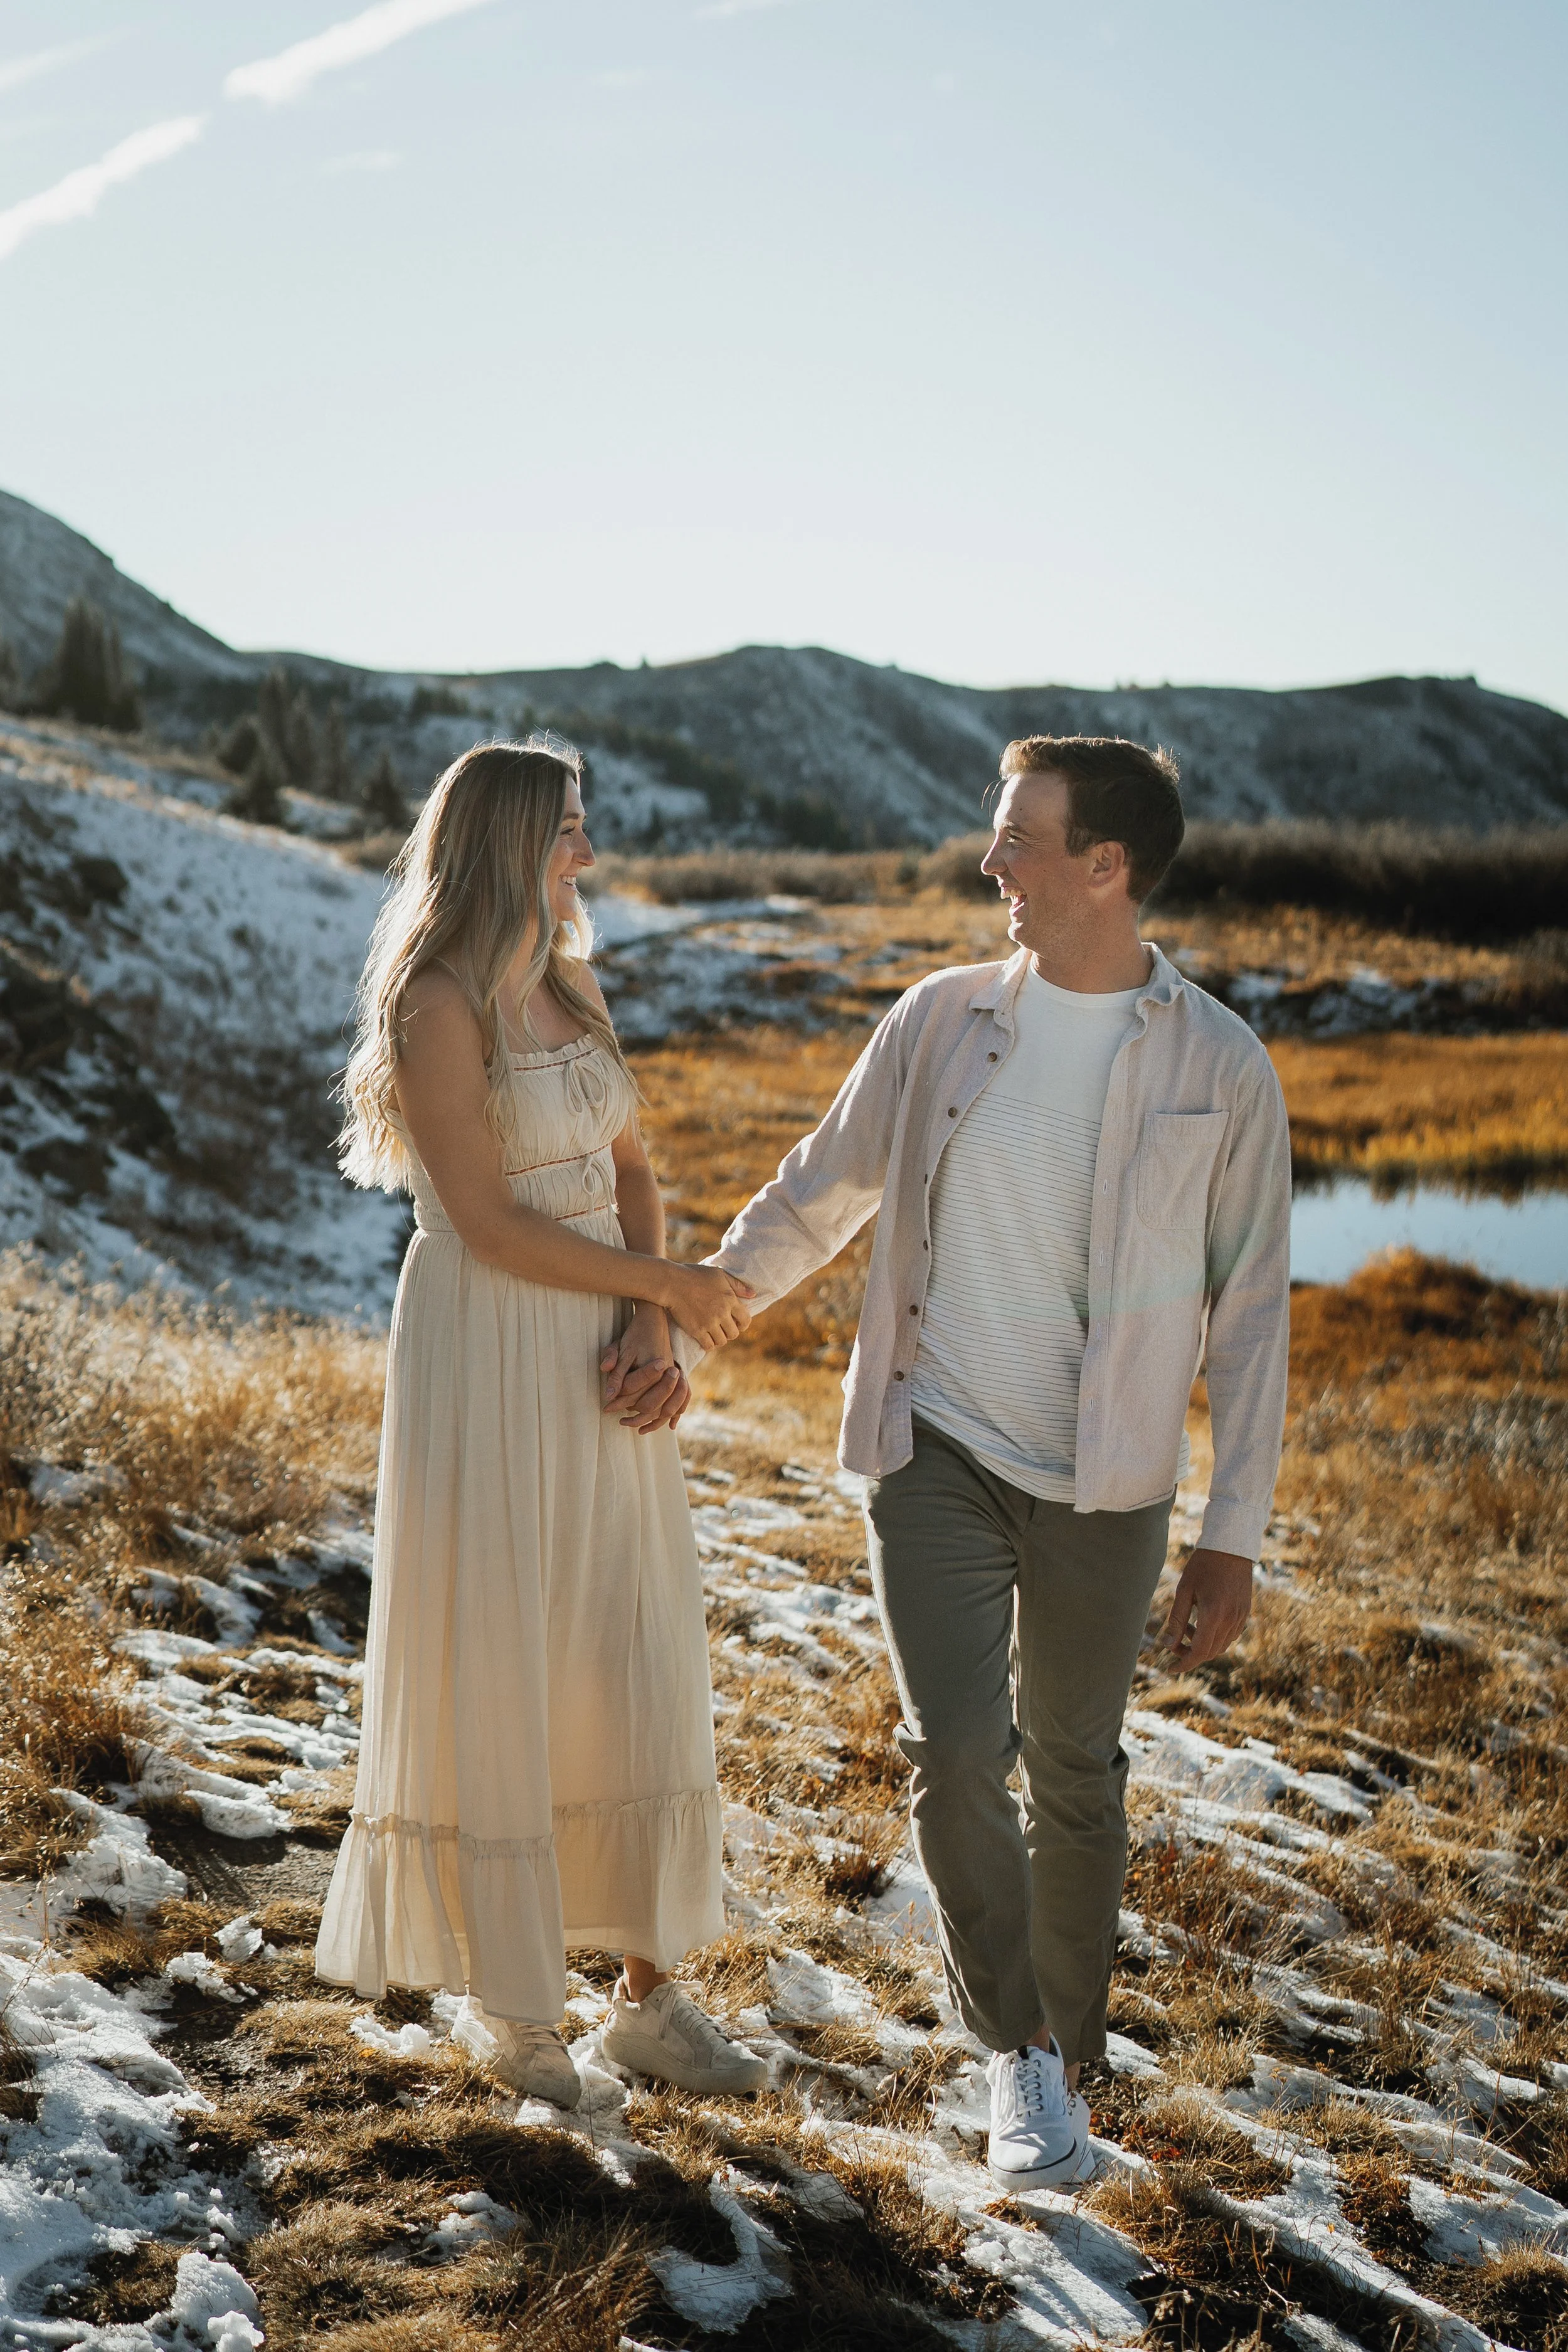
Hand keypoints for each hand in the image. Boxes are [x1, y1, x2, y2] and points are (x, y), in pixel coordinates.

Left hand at [600, 1306, 688, 1434]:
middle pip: (653, 1405)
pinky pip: (680, 1402)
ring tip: (638, 1428)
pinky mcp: (679, 1378)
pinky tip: (669, 1425)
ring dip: (654, 1421)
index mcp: (655, 1368)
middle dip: (636, 1417)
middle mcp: (668, 1374)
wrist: (655, 1320)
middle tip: (621, 1421)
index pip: (634, 1394)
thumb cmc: (636, 1334)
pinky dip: (674, 1414)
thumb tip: (607, 1397)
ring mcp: (676, 1377)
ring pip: (668, 1407)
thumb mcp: (622, 1351)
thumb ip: (617, 1375)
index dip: (618, 1403)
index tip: (606, 1409)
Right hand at [660, 1263, 755, 1351]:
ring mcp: (709, 1323)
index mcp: (730, 1299)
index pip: (746, 1320)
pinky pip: (708, 1346)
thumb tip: (753, 1294)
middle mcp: (722, 1313)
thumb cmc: (695, 1275)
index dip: (743, 1324)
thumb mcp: (719, 1274)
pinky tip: (704, 1338)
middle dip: (730, 1332)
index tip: (737, 1324)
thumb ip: (737, 1285)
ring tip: (713, 1333)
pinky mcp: (697, 1330)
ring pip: (722, 1341)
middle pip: (734, 1334)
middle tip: (723, 1328)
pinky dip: (708, 1345)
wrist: (672, 1283)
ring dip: (719, 1339)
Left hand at [1159, 1547, 1253, 1667]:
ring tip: (1188, 1625)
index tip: (1170, 1668)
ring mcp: (1240, 1617)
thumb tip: (1167, 1644)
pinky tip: (1203, 1621)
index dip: (1184, 1664)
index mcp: (1213, 1615)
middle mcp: (1230, 1620)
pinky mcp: (1245, 1612)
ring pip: (1221, 1646)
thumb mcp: (1184, 1590)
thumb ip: (1176, 1619)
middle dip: (1190, 1654)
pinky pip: (1230, 1635)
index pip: (1199, 1652)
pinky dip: (1215, 1637)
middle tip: (1174, 1642)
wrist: (1231, 1546)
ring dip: (1203, 1645)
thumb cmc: (1203, 1565)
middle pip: (1210, 1653)